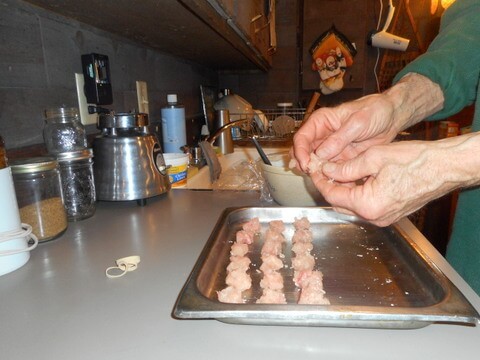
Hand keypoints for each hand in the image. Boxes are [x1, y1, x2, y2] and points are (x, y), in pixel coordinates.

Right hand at [292, 93, 399, 172]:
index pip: (302, 137)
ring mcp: (332, 149)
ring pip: (317, 164)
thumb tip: (320, 154)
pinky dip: (333, 178)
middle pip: (305, 153)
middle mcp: (323, 136)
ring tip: (326, 181)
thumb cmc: (376, 110)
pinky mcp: (341, 159)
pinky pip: (332, 171)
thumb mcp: (358, 122)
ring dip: (319, 174)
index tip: (306, 164)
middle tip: (313, 175)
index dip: (300, 152)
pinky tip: (338, 183)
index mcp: (322, 121)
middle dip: (306, 165)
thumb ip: (339, 138)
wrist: (392, 117)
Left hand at [312, 138, 478, 225]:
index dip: (320, 180)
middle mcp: (374, 217)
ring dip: (343, 190)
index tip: (314, 168)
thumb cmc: (414, 161)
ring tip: (336, 171)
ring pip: (353, 205)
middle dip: (330, 185)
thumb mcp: (373, 158)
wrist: (444, 167)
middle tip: (323, 168)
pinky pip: (367, 206)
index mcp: (367, 205)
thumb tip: (327, 170)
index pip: (332, 194)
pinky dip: (357, 194)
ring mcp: (384, 218)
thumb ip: (346, 168)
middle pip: (340, 203)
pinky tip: (355, 178)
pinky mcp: (392, 214)